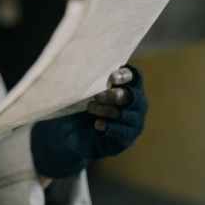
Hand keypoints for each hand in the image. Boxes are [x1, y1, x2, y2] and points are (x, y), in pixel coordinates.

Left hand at [30, 64, 147, 178]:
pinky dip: (111, 127)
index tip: (112, 78)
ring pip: (126, 113)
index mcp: (125, 85)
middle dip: (113, 95)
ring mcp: (133, 120)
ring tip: (91, 109)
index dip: (124, 76)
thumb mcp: (81, 90)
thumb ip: (88, 80)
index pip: (132, 76)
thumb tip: (81, 67)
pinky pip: (124, 132)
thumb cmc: (78, 104)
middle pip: (130, 95)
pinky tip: (98, 125)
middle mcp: (133, 101)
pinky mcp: (128, 136)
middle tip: (96, 97)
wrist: (71, 132)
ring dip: (108, 111)